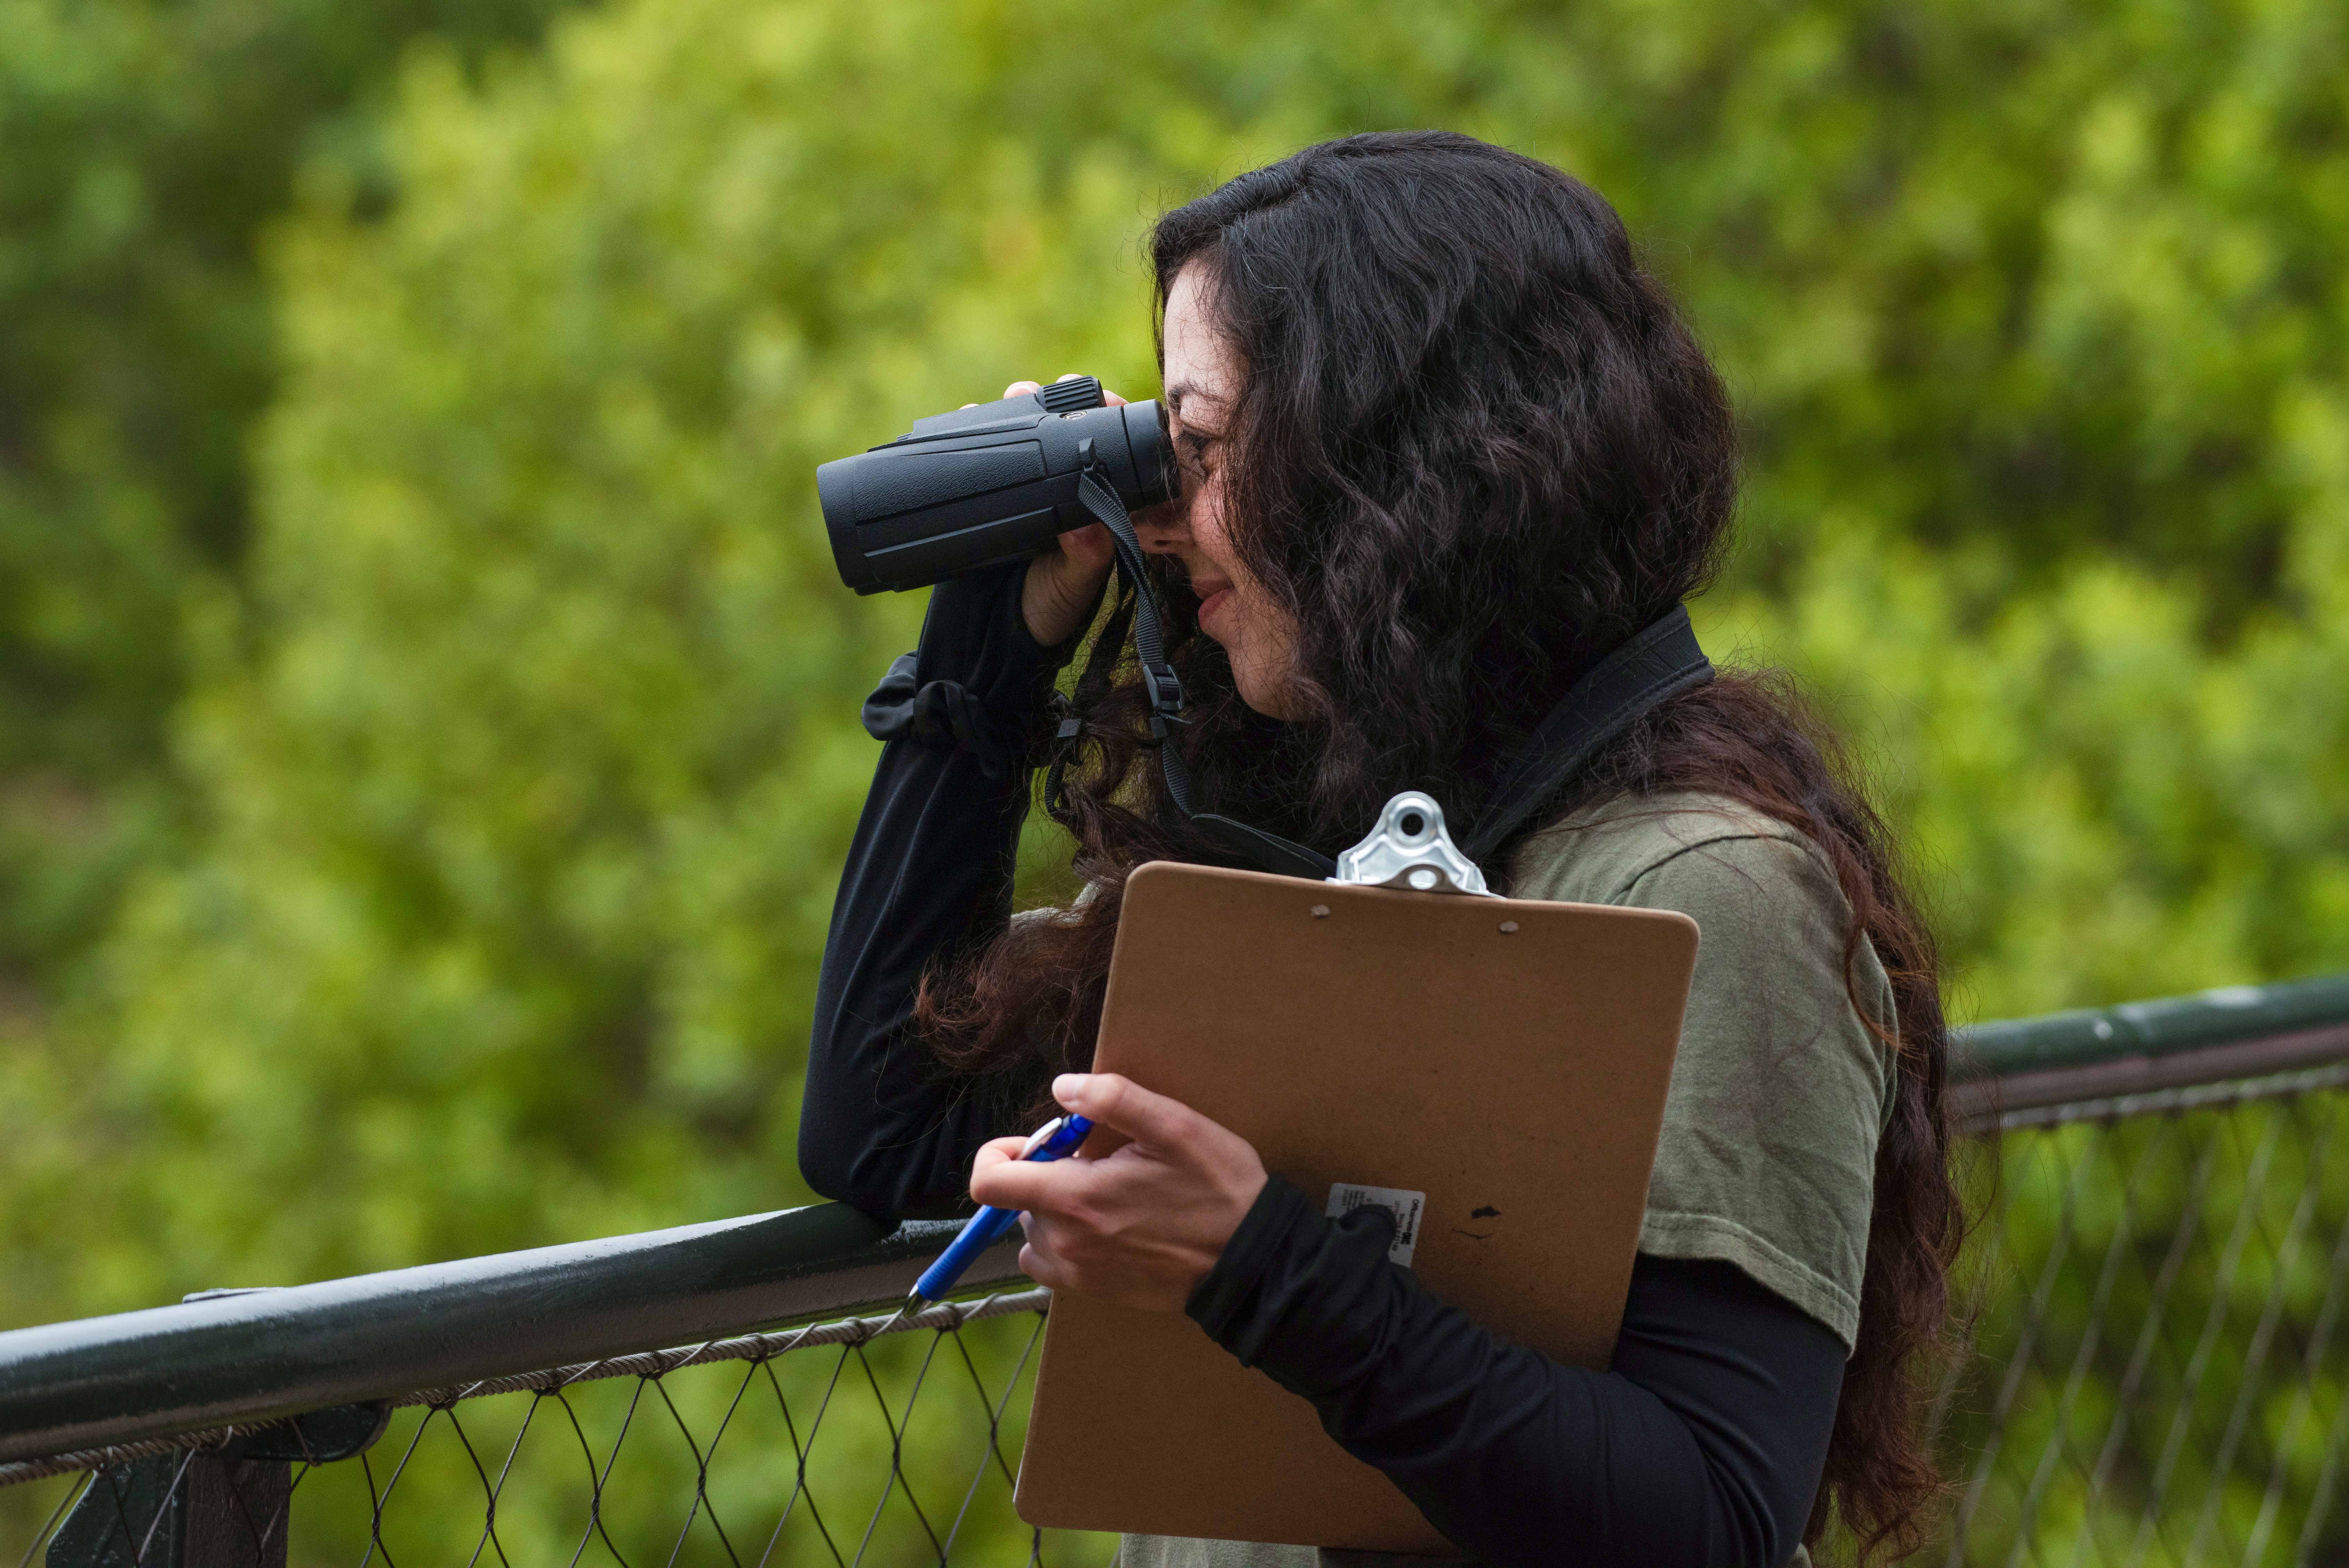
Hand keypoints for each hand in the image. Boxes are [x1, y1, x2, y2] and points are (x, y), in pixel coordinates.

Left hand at [967, 1072, 1267, 1312]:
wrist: (1252, 1264)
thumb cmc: (1217, 1190)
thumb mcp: (1174, 1127)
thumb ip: (1113, 1099)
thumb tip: (1063, 1087)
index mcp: (1075, 1198)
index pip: (989, 1183)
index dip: (997, 1154)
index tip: (1035, 1143)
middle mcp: (1066, 1242)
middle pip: (1019, 1201)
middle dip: (1047, 1175)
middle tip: (1099, 1162)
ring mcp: (1080, 1273)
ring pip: (1035, 1233)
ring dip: (1055, 1210)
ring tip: (1108, 1195)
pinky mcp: (1097, 1292)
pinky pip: (1054, 1264)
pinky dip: (1066, 1242)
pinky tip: (1108, 1226)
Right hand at [989, 377, 1118, 645]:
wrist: (990, 636)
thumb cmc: (1047, 612)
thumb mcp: (1073, 586)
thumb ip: (1084, 559)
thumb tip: (1087, 529)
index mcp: (1099, 504)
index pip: (1111, 447)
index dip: (1106, 415)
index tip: (1098, 396)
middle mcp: (1066, 489)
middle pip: (1064, 427)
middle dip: (1052, 400)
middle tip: (1036, 391)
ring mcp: (1026, 489)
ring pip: (1024, 432)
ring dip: (1015, 407)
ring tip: (1009, 398)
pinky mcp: (989, 495)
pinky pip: (985, 455)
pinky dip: (976, 431)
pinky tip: (969, 416)